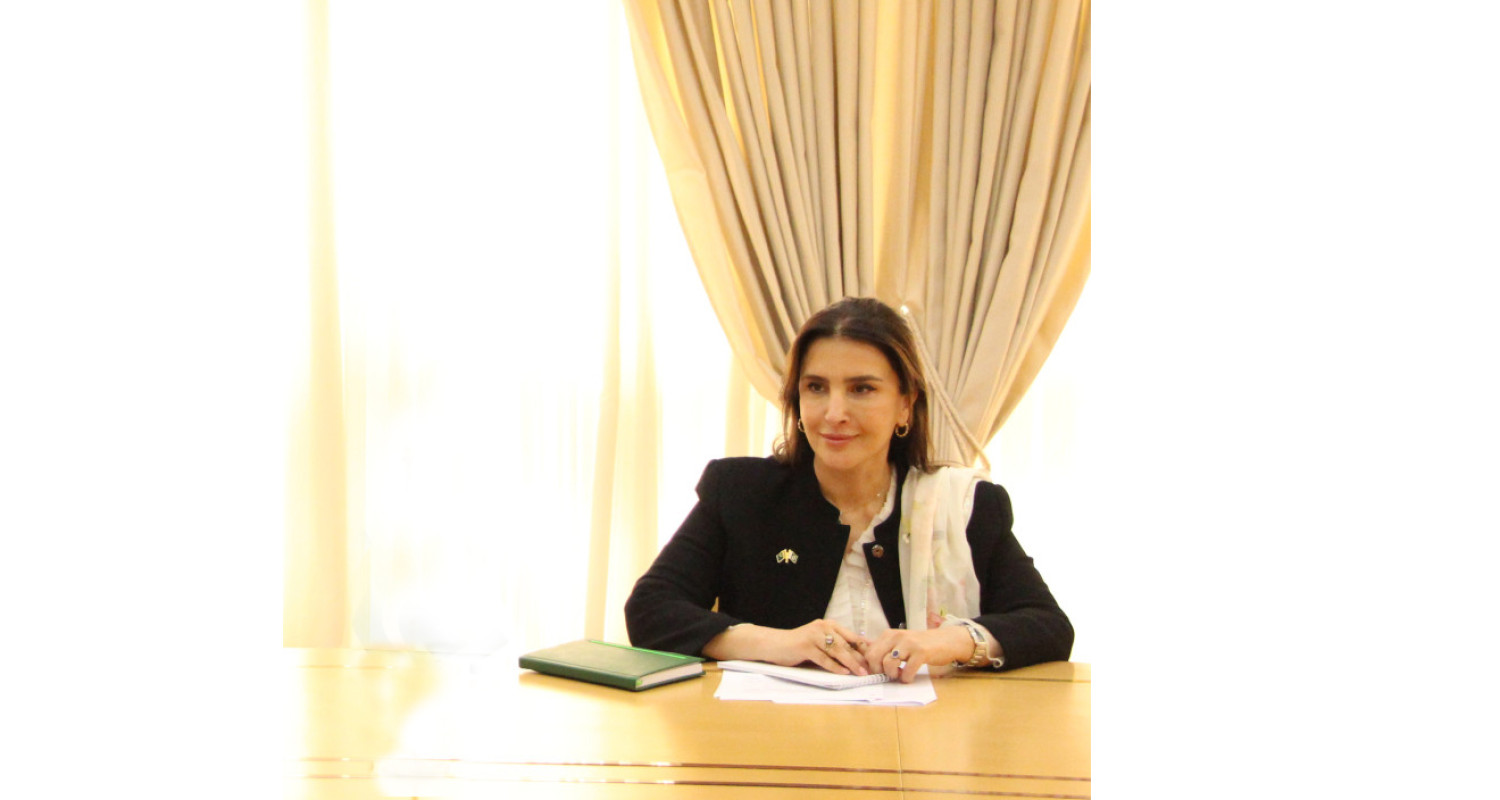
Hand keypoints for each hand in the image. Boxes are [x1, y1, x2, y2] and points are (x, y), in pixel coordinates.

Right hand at [704, 620, 871, 675]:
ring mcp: (813, 636)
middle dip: (861, 657)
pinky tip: (843, 673)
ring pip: (837, 650)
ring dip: (851, 663)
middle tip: (872, 668)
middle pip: (846, 643)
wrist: (774, 644)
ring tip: (861, 673)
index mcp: (828, 625)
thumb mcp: (819, 643)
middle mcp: (822, 627)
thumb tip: (857, 658)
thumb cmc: (798, 646)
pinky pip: (823, 658)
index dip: (864, 648)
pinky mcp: (805, 646)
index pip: (851, 636)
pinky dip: (834, 666)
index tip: (876, 658)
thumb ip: (835, 647)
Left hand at [863, 626, 972, 682]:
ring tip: (901, 675)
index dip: (870, 667)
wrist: (946, 640)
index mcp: (888, 634)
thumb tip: (866, 660)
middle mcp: (896, 636)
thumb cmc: (920, 645)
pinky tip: (910, 676)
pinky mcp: (921, 652)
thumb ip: (885, 649)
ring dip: (893, 675)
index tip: (878, 673)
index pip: (868, 652)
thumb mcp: (900, 643)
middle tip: (889, 675)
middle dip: (879, 671)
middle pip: (874, 658)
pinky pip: (907, 671)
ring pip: (888, 664)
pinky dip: (907, 678)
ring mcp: (909, 644)